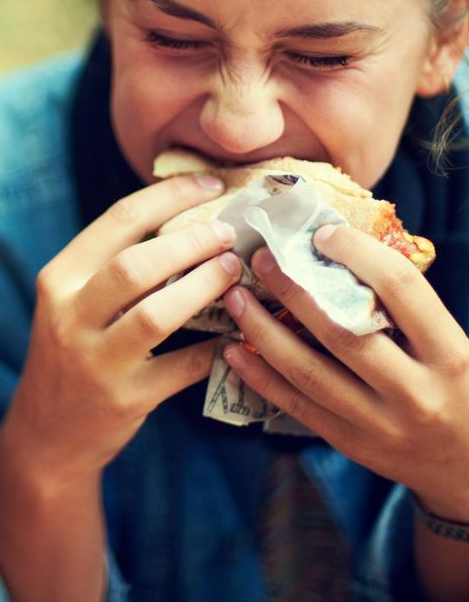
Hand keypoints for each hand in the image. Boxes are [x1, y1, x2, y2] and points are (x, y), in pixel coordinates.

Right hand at [0, 175, 239, 601]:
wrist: (46, 432)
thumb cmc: (70, 352)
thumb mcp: (70, 301)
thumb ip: (110, 263)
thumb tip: (183, 214)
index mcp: (59, 279)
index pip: (116, 221)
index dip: (167, 197)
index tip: (209, 184)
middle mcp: (70, 315)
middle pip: (136, 264)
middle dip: (191, 241)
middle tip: (228, 232)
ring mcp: (95, 359)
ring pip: (156, 313)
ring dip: (203, 287)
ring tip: (233, 271)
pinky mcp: (124, 398)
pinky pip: (181, 368)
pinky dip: (212, 348)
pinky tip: (234, 333)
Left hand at [223, 225, 468, 518]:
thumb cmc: (460, 389)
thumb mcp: (454, 346)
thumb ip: (410, 310)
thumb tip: (343, 253)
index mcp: (450, 355)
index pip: (402, 290)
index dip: (358, 254)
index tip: (323, 234)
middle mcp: (416, 392)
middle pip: (343, 331)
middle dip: (294, 290)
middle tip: (261, 259)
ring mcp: (381, 424)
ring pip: (310, 372)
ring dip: (263, 331)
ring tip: (234, 299)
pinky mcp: (353, 444)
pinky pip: (297, 405)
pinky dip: (260, 377)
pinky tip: (233, 350)